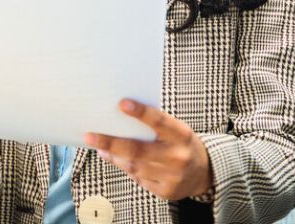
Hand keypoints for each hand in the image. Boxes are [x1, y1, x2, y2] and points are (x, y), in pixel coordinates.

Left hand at [85, 99, 212, 200]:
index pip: (160, 121)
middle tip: (91, 135)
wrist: (203, 173)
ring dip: (113, 156)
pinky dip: (126, 168)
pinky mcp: (165, 192)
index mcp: (182, 135)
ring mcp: (172, 177)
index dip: (141, 113)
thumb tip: (122, 116)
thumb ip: (156, 125)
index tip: (122, 103)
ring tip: (100, 146)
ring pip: (133, 166)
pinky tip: (117, 159)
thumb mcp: (177, 130)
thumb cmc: (182, 144)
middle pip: (138, 150)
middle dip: (111, 142)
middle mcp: (177, 157)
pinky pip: (139, 179)